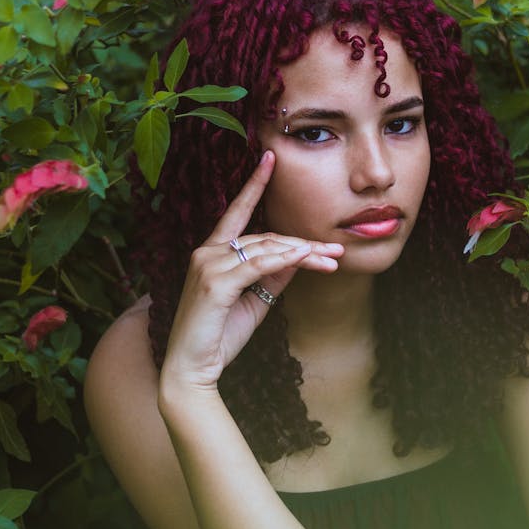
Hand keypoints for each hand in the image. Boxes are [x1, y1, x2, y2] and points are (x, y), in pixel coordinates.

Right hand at [159, 151, 343, 391]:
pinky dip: (285, 261)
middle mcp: (207, 252)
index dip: (254, 184)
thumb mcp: (255, 300)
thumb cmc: (220, 336)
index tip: (268, 158)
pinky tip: (307, 259)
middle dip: (303, 244)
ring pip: (266, 249)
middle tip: (336, 250)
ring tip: (332, 260)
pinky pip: (259, 265)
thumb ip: (272, 275)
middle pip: (266, 237)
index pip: (237, 211)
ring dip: (303, 254)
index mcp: (212, 252)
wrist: (193, 370)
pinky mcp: (215, 282)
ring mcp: (208, 265)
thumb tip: (298, 257)